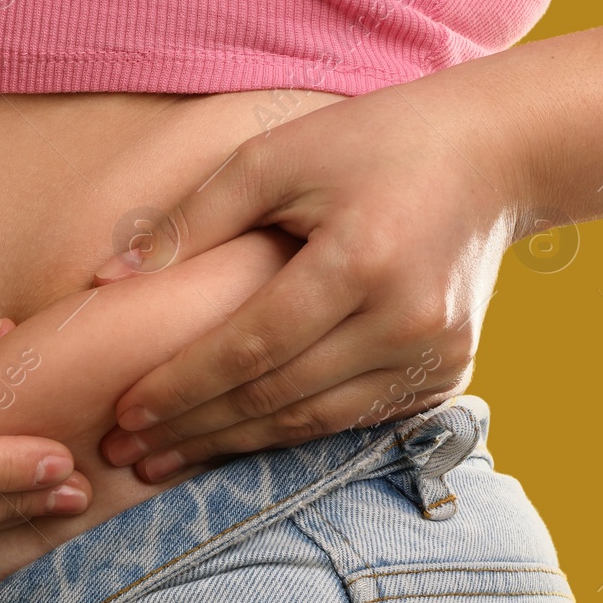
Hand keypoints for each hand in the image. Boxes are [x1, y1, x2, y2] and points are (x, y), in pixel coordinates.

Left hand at [94, 83, 523, 480]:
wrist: (496, 155)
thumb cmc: (371, 144)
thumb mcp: (274, 159)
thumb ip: (190, 223)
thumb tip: (106, 283)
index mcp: (362, 260)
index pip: (251, 345)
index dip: (183, 385)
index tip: (125, 413)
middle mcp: (406, 319)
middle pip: (276, 395)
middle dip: (193, 427)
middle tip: (125, 451)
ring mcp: (435, 355)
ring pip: (312, 423)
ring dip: (232, 445)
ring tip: (164, 458)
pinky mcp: (448, 374)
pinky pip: (350, 420)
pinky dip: (287, 432)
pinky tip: (231, 440)